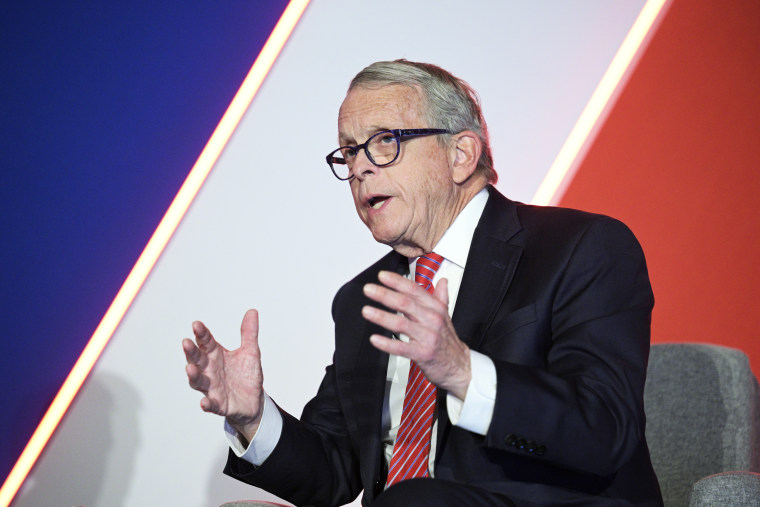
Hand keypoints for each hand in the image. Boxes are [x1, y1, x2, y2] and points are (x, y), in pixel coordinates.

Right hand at [182, 309, 264, 441]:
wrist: (254, 400)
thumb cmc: (247, 374)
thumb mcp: (250, 352)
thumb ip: (249, 333)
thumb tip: (252, 311)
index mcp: (216, 355)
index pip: (206, 342)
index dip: (201, 334)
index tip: (196, 324)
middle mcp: (210, 370)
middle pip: (197, 359)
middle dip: (191, 352)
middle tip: (186, 342)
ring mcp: (212, 387)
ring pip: (198, 381)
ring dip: (193, 375)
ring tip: (190, 368)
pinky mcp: (218, 404)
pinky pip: (211, 404)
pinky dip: (207, 404)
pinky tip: (204, 403)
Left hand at [362, 270, 470, 399]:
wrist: (459, 366)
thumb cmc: (447, 341)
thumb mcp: (446, 316)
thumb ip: (441, 297)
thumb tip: (442, 280)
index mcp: (436, 308)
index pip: (415, 290)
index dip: (397, 281)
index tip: (382, 276)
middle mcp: (432, 320)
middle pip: (405, 303)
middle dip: (385, 294)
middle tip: (368, 289)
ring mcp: (427, 337)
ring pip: (401, 324)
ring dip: (381, 316)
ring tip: (366, 311)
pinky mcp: (422, 354)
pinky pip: (401, 347)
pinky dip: (387, 343)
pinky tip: (375, 339)